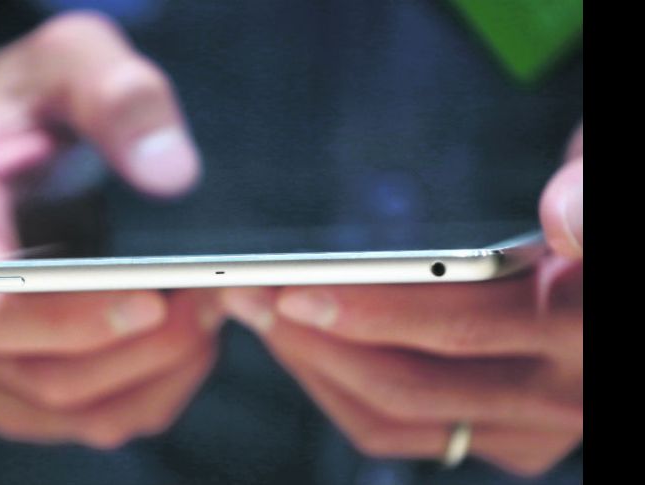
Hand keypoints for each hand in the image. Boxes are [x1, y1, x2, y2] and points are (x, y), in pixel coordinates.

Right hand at [0, 12, 220, 447]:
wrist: (8, 139)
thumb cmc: (33, 102)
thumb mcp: (69, 61)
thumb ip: (114, 93)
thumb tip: (172, 171)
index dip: (74, 320)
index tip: (159, 299)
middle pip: (49, 376)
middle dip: (147, 347)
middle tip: (215, 296)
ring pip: (80, 412)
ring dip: (159, 373)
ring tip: (211, 314)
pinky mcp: (31, 376)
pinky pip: (95, 418)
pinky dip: (153, 392)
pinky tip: (190, 345)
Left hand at [222, 126, 582, 476]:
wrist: (609, 271)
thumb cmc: (593, 209)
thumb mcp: (605, 168)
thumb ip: (590, 192)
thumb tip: (563, 223)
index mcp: (584, 325)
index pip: (458, 325)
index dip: (367, 311)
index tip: (291, 289)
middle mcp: (562, 396)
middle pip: (408, 387)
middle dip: (314, 341)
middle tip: (249, 293)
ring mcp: (530, 427)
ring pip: (396, 421)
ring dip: (319, 370)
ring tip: (264, 316)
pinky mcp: (504, 436)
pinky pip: (406, 433)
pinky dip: (345, 394)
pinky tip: (308, 349)